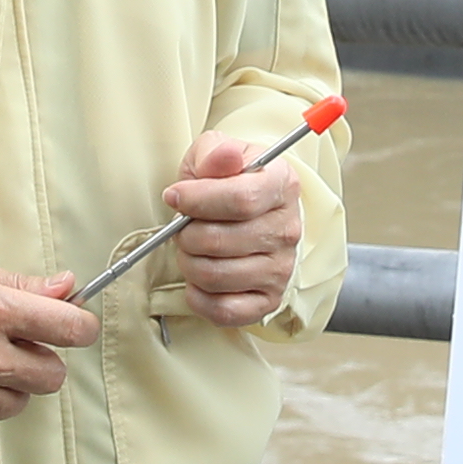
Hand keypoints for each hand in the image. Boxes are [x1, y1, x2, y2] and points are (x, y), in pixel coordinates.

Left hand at [153, 131, 306, 327]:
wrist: (250, 212)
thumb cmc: (227, 182)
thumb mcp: (216, 153)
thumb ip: (215, 152)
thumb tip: (224, 157)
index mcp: (281, 186)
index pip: (240, 200)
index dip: (197, 201)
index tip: (175, 196)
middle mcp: (287, 230)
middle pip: (219, 241)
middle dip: (186, 234)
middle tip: (183, 227)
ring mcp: (281, 269)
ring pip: (214, 276)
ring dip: (189, 263)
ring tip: (193, 249)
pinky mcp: (268, 300)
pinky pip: (223, 311)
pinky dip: (199, 297)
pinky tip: (199, 279)